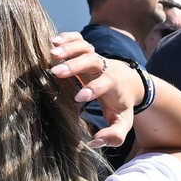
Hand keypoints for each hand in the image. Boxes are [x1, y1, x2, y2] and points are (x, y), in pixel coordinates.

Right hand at [47, 33, 138, 148]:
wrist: (129, 81)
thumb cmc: (122, 104)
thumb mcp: (123, 122)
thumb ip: (114, 135)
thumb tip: (95, 142)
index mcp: (114, 84)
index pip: (105, 83)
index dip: (93, 89)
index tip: (78, 98)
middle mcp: (105, 67)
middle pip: (92, 60)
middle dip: (75, 65)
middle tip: (55, 72)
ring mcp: (96, 57)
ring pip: (85, 46)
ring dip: (69, 48)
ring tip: (52, 53)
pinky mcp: (88, 51)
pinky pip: (79, 39)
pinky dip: (68, 37)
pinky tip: (53, 41)